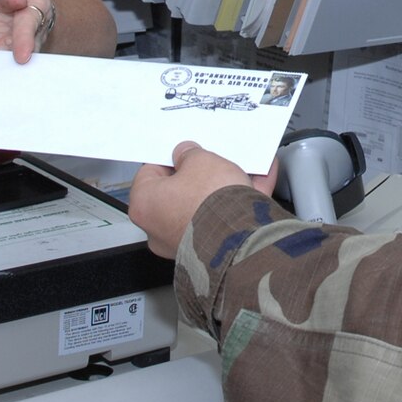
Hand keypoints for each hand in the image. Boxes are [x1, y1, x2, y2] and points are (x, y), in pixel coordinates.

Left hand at [0, 0, 57, 84]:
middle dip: (14, 65)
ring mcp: (6, 43)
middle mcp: (24, 31)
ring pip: (3, 60)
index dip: (25, 39)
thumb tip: (17, 1)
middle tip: (8, 79)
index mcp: (34, 8)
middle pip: (21, 49)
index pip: (29, 24)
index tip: (23, 56)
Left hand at [127, 141, 276, 259]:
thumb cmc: (208, 205)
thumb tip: (188, 155)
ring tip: (242, 171)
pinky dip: (239, 202)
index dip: (170, 159)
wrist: (239, 238)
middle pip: (179, 192)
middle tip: (211, 162)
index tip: (184, 153)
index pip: (151, 173)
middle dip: (199, 176)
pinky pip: (224, 219)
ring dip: (222, 189)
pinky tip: (257, 184)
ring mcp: (185, 241)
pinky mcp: (212, 248)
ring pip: (204, 206)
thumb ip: (190, 154)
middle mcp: (159, 229)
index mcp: (144, 206)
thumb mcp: (200, 160)